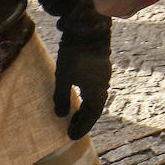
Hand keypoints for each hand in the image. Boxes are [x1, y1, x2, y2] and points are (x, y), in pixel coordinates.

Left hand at [39, 0, 111, 140]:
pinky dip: (87, 97)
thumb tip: (61, 115)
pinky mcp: (100, 65)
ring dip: (85, 108)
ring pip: (95, 97)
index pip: (91, 115)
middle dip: (83, 120)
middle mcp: (103, 84)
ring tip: (74, 115)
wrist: (88, 27)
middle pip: (95, 108)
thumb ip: (62, 97)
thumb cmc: (75, 54)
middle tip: (71, 130)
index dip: (81, 127)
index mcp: (97, 90)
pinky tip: (78, 93)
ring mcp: (103, 74)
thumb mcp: (63, 76)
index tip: (71, 137)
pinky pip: (95, 87)